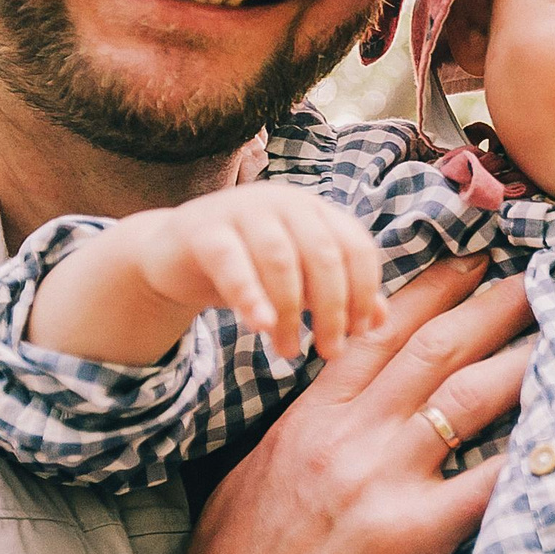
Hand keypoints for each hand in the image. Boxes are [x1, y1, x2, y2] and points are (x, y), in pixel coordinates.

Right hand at [39, 183, 385, 365]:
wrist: (174, 255)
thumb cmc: (249, 268)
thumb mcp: (300, 282)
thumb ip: (341, 295)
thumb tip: (380, 321)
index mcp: (315, 210)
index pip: (356, 246)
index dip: (364, 291)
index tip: (360, 333)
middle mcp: (284, 202)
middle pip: (324, 255)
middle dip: (333, 309)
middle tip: (330, 352)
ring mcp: (242, 209)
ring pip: (280, 260)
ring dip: (291, 312)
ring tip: (290, 352)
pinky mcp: (203, 229)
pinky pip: (232, 262)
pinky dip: (249, 295)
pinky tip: (260, 327)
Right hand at [147, 256, 534, 553]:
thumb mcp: (256, 481)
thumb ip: (308, 433)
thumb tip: (351, 405)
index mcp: (308, 420)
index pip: (382, 334)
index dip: (436, 290)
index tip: (476, 261)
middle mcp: (348, 438)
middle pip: (436, 349)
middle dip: (496, 306)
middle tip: (545, 280)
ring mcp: (381, 483)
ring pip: (471, 398)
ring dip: (528, 361)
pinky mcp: (412, 538)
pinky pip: (490, 483)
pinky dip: (535, 456)